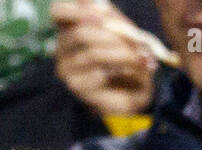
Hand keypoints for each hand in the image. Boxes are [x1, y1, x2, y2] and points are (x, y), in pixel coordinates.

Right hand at [52, 0, 157, 118]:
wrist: (135, 89)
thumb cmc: (126, 56)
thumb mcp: (121, 29)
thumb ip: (106, 15)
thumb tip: (88, 0)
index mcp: (70, 29)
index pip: (59, 12)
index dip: (76, 10)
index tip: (101, 16)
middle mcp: (62, 49)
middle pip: (80, 32)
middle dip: (114, 35)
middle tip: (137, 41)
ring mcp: (66, 70)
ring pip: (92, 53)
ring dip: (123, 54)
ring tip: (142, 56)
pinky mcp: (76, 88)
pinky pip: (97, 74)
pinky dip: (121, 70)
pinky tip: (133, 72)